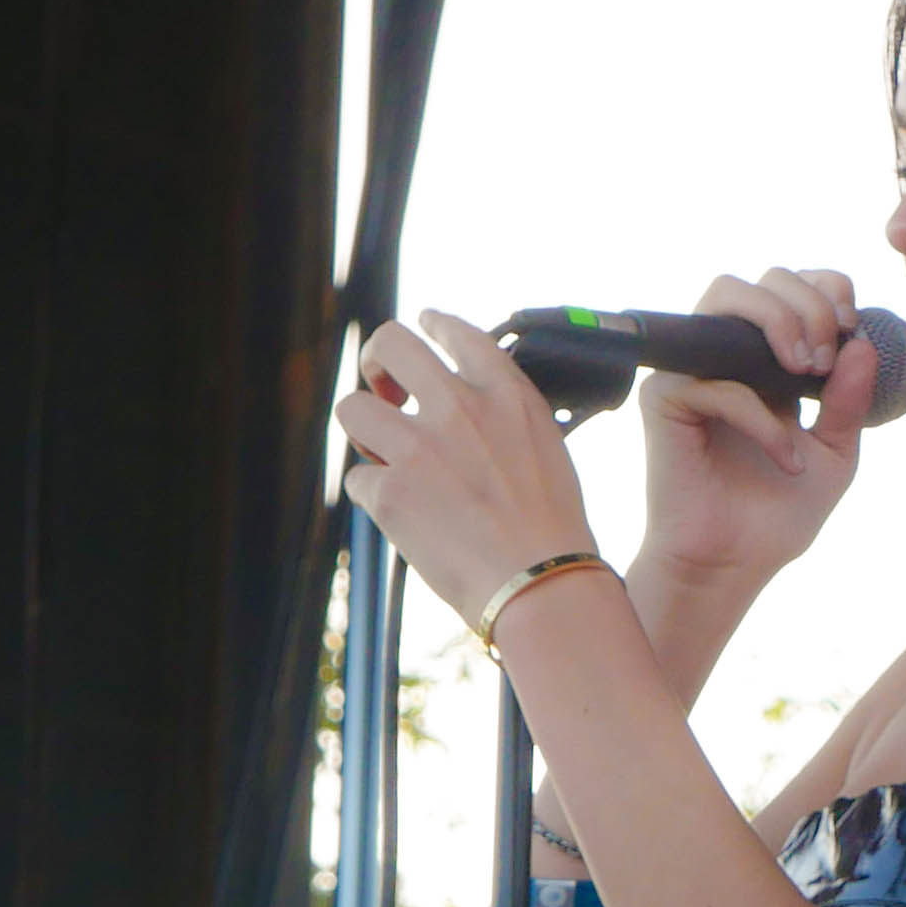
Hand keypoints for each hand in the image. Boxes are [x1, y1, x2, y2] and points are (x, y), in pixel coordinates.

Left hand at [335, 312, 603, 628]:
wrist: (542, 581)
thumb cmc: (553, 531)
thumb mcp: (547, 448)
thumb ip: (505, 418)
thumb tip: (470, 416)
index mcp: (505, 393)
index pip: (457, 332)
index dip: (433, 325)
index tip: (423, 325)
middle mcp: (459, 407)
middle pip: (389, 343)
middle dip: (376, 361)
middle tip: (383, 389)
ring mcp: (418, 447)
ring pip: (352, 407)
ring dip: (362, 430)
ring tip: (383, 455)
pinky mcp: (390, 492)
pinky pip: (359, 479)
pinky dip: (375, 497)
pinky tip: (401, 515)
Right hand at [636, 267, 876, 588]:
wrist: (734, 565)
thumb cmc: (778, 512)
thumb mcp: (834, 451)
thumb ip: (849, 399)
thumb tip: (863, 343)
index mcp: (769, 358)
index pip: (794, 286)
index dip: (827, 289)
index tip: (851, 331)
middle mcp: (728, 354)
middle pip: (763, 279)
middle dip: (809, 306)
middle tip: (826, 361)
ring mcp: (693, 371)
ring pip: (725, 297)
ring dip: (778, 323)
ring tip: (808, 373)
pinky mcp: (665, 399)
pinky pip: (718, 382)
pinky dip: (761, 416)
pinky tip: (786, 457)